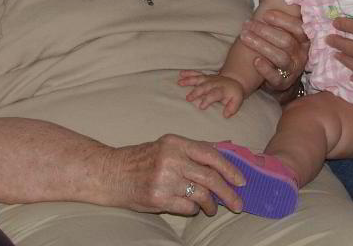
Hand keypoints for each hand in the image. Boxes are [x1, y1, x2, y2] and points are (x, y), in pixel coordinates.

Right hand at [106, 134, 245, 215]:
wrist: (111, 173)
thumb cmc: (142, 159)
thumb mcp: (166, 146)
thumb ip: (193, 149)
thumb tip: (225, 153)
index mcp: (176, 142)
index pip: (211, 155)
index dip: (230, 169)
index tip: (241, 180)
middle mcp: (171, 159)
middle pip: (210, 178)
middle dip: (228, 193)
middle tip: (238, 203)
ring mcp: (164, 179)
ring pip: (201, 195)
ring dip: (211, 205)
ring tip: (212, 208)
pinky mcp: (158, 198)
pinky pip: (187, 207)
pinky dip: (194, 209)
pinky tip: (192, 208)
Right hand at [178, 71, 245, 117]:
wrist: (234, 81)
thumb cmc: (233, 94)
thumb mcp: (237, 101)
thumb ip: (232, 108)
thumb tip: (226, 115)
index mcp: (221, 90)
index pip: (214, 94)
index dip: (207, 100)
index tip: (201, 107)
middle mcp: (214, 83)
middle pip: (204, 87)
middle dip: (196, 92)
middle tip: (188, 98)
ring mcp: (208, 79)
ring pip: (198, 79)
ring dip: (189, 80)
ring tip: (180, 83)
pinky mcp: (204, 77)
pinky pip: (196, 74)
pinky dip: (188, 73)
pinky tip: (181, 74)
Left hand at [238, 10, 308, 94]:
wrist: (276, 78)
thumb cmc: (277, 47)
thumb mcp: (282, 31)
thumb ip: (281, 13)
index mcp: (304, 40)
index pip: (299, 28)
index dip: (282, 20)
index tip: (265, 14)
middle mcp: (301, 54)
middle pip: (286, 41)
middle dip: (265, 31)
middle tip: (247, 24)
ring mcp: (293, 69)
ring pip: (280, 57)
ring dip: (260, 45)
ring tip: (245, 37)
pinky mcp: (283, 83)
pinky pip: (276, 77)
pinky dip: (265, 69)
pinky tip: (255, 60)